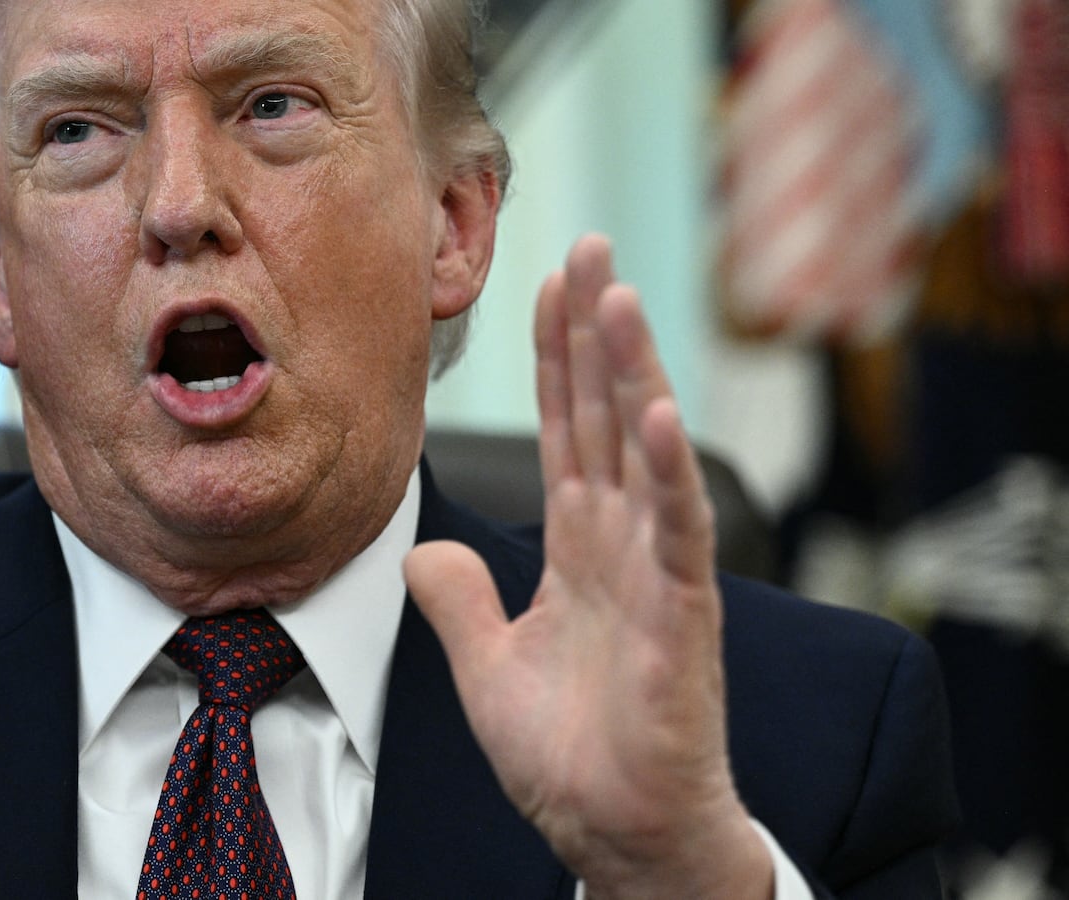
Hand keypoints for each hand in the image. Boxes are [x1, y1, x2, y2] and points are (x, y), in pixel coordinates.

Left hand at [406, 236, 770, 898]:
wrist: (614, 831)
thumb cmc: (569, 755)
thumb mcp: (487, 664)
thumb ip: (459, 599)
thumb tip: (425, 549)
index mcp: (579, 546)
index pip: (564, 427)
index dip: (555, 356)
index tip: (548, 282)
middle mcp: (622, 542)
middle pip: (603, 414)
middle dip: (594, 330)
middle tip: (589, 245)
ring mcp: (656, 572)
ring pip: (644, 450)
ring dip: (630, 372)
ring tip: (615, 294)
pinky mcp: (680, 616)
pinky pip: (674, 530)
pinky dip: (663, 469)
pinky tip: (649, 409)